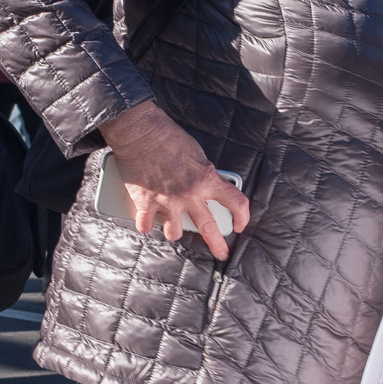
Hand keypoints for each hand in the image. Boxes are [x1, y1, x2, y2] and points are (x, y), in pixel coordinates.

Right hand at [104, 100, 252, 259]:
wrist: (140, 130)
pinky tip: (145, 220)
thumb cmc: (168, 136)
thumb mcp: (196, 154)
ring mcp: (167, 201)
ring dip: (173, 230)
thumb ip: (201, 175)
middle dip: (217, 244)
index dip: (242, 217)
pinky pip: (146, 226)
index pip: (236, 202)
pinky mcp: (145, 203)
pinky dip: (145, 224)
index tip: (240, 225)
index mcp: (206, 179)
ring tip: (169, 223)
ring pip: (175, 232)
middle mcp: (190, 194)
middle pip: (209, 227)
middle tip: (221, 253)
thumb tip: (202, 189)